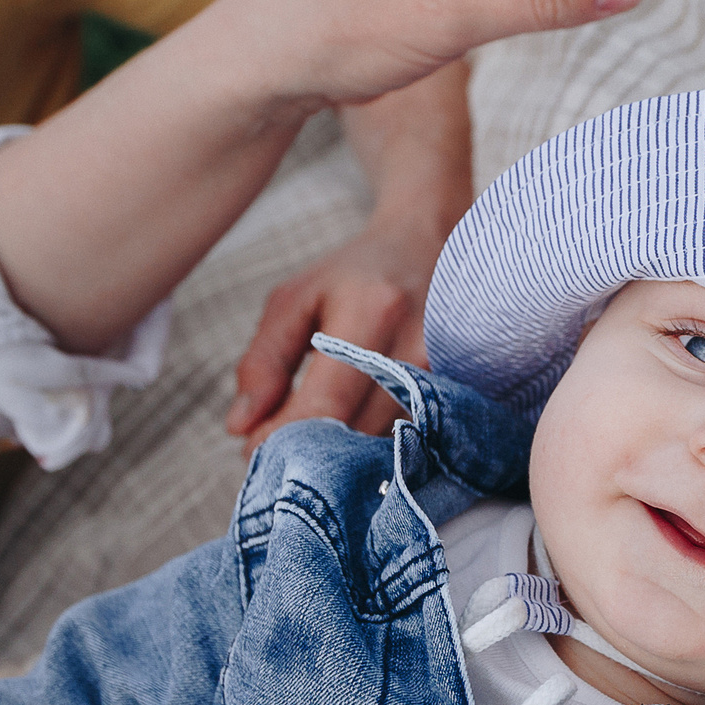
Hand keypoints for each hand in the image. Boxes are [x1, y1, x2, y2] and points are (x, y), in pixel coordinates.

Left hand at [226, 216, 436, 451]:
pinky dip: (374, 449)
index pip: (324, 405)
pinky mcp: (463, 394)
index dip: (284, 438)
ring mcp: (448, 375)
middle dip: (309, 452)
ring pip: (382, 447)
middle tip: (277, 450)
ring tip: (313, 441)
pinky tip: (354, 438)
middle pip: (355, 435)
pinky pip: (408, 442)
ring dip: (342, 457)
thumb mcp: (295, 301)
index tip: (253, 449)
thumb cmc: (354, 276)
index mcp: (371, 313)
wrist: (429, 247)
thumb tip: (241, 428)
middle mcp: (417, 348)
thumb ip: (264, 362)